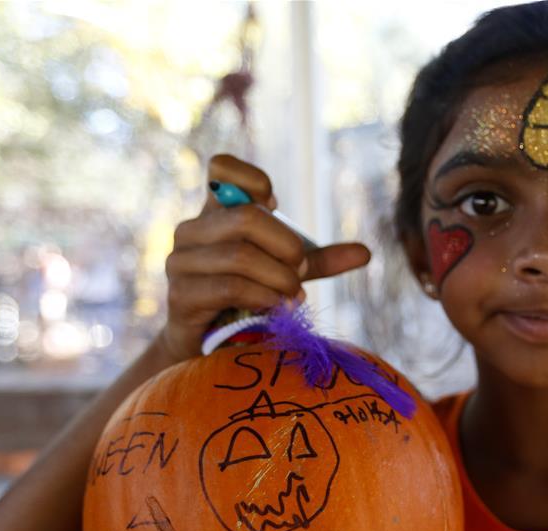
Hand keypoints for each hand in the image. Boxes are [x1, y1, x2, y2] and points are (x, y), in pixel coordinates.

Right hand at [158, 154, 371, 362]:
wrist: (208, 347)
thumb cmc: (247, 300)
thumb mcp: (283, 272)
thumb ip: (317, 260)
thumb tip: (365, 253)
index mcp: (214, 214)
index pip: (221, 167)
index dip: (255, 180)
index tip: (275, 206)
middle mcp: (192, 231)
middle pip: (246, 216)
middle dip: (286, 245)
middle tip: (300, 269)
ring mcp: (181, 262)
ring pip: (240, 255)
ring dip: (279, 277)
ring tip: (294, 295)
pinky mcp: (181, 296)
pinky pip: (230, 287)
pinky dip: (264, 296)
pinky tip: (278, 306)